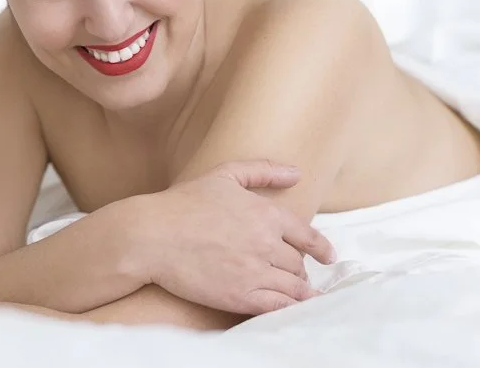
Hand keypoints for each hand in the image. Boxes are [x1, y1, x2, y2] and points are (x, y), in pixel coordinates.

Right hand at [138, 160, 335, 315]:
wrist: (151, 236)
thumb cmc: (183, 203)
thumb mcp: (224, 175)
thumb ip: (263, 171)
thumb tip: (297, 173)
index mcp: (266, 213)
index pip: (308, 235)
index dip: (321, 248)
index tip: (328, 256)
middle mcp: (266, 242)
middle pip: (298, 263)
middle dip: (299, 269)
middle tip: (296, 274)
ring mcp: (254, 270)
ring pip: (293, 287)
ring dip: (298, 290)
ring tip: (296, 294)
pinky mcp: (240, 295)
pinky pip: (277, 307)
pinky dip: (288, 308)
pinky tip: (288, 307)